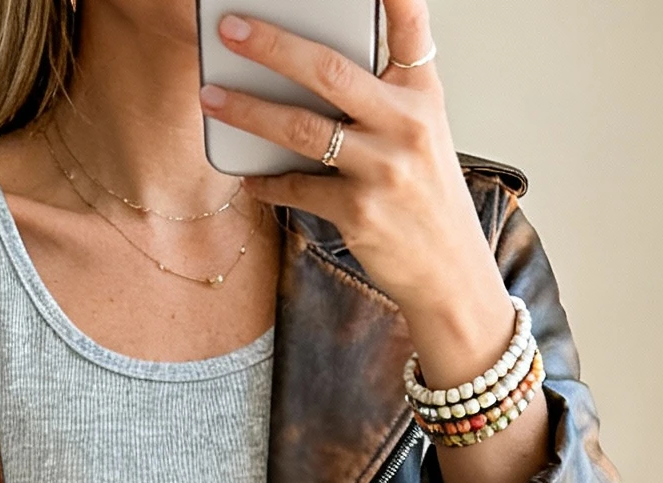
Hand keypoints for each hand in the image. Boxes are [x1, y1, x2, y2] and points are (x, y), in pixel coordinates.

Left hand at [200, 2, 549, 482]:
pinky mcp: (361, 213)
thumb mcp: (420, 134)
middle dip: (271, 44)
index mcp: (422, 92)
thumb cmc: (426, 199)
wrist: (451, 277)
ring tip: (212, 97)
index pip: (409, 22)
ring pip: (301, 128)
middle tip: (228, 27)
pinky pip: (298, 188)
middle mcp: (407, 123)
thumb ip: (380, 95)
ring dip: (248, 111)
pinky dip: (267, 182)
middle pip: (328, 70)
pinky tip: (246, 176)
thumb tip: (304, 69)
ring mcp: (385, 169)